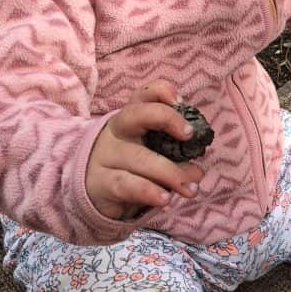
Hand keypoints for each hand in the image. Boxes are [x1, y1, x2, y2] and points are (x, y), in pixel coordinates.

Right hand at [86, 79, 205, 220]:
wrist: (93, 192)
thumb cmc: (130, 167)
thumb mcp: (151, 154)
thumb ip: (174, 157)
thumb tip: (197, 171)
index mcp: (131, 118)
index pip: (144, 96)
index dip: (161, 92)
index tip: (179, 102)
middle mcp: (116, 132)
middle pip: (136, 115)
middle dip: (166, 119)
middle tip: (189, 135)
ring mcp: (106, 156)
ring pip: (140, 158)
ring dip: (171, 173)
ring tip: (190, 188)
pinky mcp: (101, 182)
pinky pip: (127, 184)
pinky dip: (149, 191)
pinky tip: (165, 199)